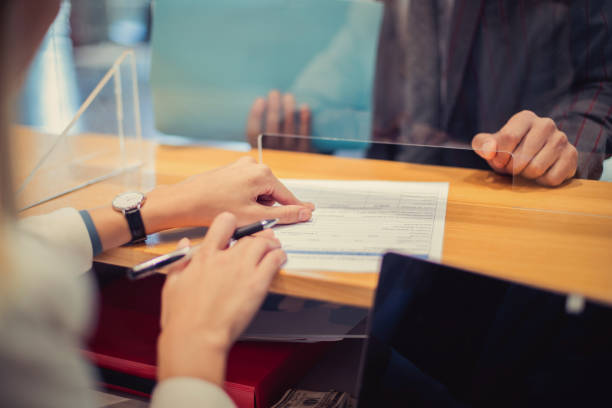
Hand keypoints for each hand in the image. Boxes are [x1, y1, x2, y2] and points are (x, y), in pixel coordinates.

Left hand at [144, 156, 313, 230]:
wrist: (184, 201)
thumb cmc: (215, 208)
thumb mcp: (254, 217)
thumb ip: (283, 215)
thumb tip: (304, 212)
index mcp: (262, 173)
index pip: (287, 196)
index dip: (296, 208)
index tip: (309, 213)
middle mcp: (253, 165)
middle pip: (272, 193)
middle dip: (267, 208)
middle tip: (251, 219)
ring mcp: (240, 166)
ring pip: (259, 191)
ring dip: (255, 204)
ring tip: (237, 213)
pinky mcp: (231, 170)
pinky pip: (246, 187)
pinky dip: (244, 198)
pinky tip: (231, 206)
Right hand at [157, 213, 285, 383]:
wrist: (196, 338)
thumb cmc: (182, 317)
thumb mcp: (172, 283)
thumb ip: (181, 260)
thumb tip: (185, 244)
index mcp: (204, 256)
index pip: (224, 223)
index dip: (232, 223)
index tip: (236, 230)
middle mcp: (225, 258)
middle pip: (249, 235)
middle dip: (257, 236)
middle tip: (262, 240)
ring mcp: (243, 269)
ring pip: (265, 244)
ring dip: (271, 244)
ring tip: (273, 249)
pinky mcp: (257, 284)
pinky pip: (275, 260)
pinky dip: (279, 257)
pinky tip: (279, 260)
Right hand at [246, 89, 311, 150]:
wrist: (298, 168)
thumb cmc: (278, 148)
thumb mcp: (264, 144)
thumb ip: (261, 128)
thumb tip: (260, 100)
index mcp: (259, 151)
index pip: (253, 132)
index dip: (255, 114)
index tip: (260, 99)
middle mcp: (273, 154)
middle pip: (272, 127)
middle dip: (273, 107)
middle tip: (274, 93)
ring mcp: (289, 154)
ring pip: (288, 129)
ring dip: (288, 109)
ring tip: (288, 96)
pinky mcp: (304, 153)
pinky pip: (305, 135)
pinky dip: (305, 120)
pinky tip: (304, 107)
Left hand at [472, 110, 577, 185]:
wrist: (535, 159)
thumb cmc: (509, 151)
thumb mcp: (491, 146)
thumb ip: (483, 144)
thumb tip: (489, 150)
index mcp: (524, 118)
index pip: (507, 139)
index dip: (499, 157)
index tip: (499, 161)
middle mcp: (546, 124)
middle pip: (521, 158)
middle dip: (512, 168)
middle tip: (513, 167)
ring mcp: (561, 139)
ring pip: (536, 169)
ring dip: (526, 176)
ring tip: (525, 169)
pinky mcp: (571, 156)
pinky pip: (552, 179)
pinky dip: (542, 182)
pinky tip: (541, 173)